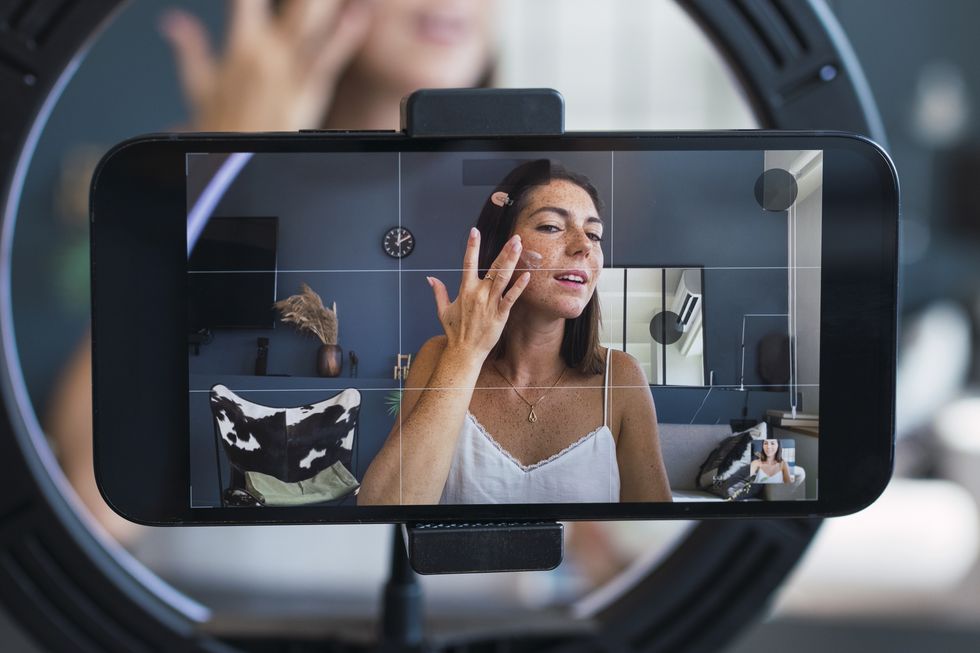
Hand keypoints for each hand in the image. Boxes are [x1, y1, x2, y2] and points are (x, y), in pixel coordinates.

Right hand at [159, 0, 373, 130]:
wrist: (230, 163)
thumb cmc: (223, 127)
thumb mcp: (200, 85)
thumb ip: (190, 48)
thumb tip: (173, 21)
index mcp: (242, 46)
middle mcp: (265, 52)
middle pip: (290, 4)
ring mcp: (288, 71)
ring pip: (309, 23)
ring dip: (321, 3)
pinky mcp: (308, 92)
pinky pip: (329, 59)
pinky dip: (346, 37)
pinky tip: (358, 15)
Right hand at [427, 228, 530, 360]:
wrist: (464, 352)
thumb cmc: (454, 331)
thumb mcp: (442, 310)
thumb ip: (438, 292)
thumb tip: (430, 278)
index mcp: (465, 290)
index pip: (468, 262)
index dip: (472, 246)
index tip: (475, 231)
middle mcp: (478, 293)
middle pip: (493, 267)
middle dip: (504, 251)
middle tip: (514, 237)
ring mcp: (490, 303)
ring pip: (503, 278)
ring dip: (512, 261)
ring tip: (519, 247)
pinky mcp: (500, 315)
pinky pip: (511, 298)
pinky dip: (518, 287)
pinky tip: (527, 275)